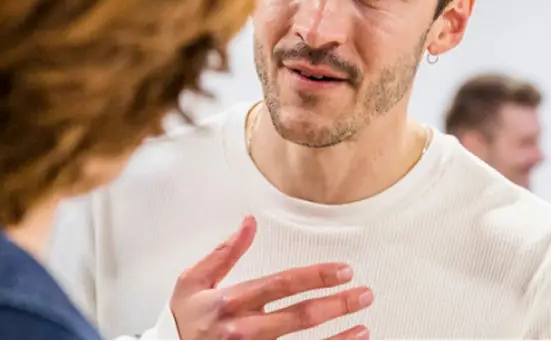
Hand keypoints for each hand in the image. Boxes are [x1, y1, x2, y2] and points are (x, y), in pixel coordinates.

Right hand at [169, 216, 372, 339]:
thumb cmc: (185, 320)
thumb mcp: (191, 282)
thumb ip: (223, 253)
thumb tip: (249, 222)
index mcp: (229, 303)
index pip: (281, 285)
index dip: (315, 276)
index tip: (343, 270)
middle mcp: (242, 331)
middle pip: (299, 317)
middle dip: (337, 305)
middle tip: (365, 294)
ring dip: (338, 339)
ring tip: (363, 326)